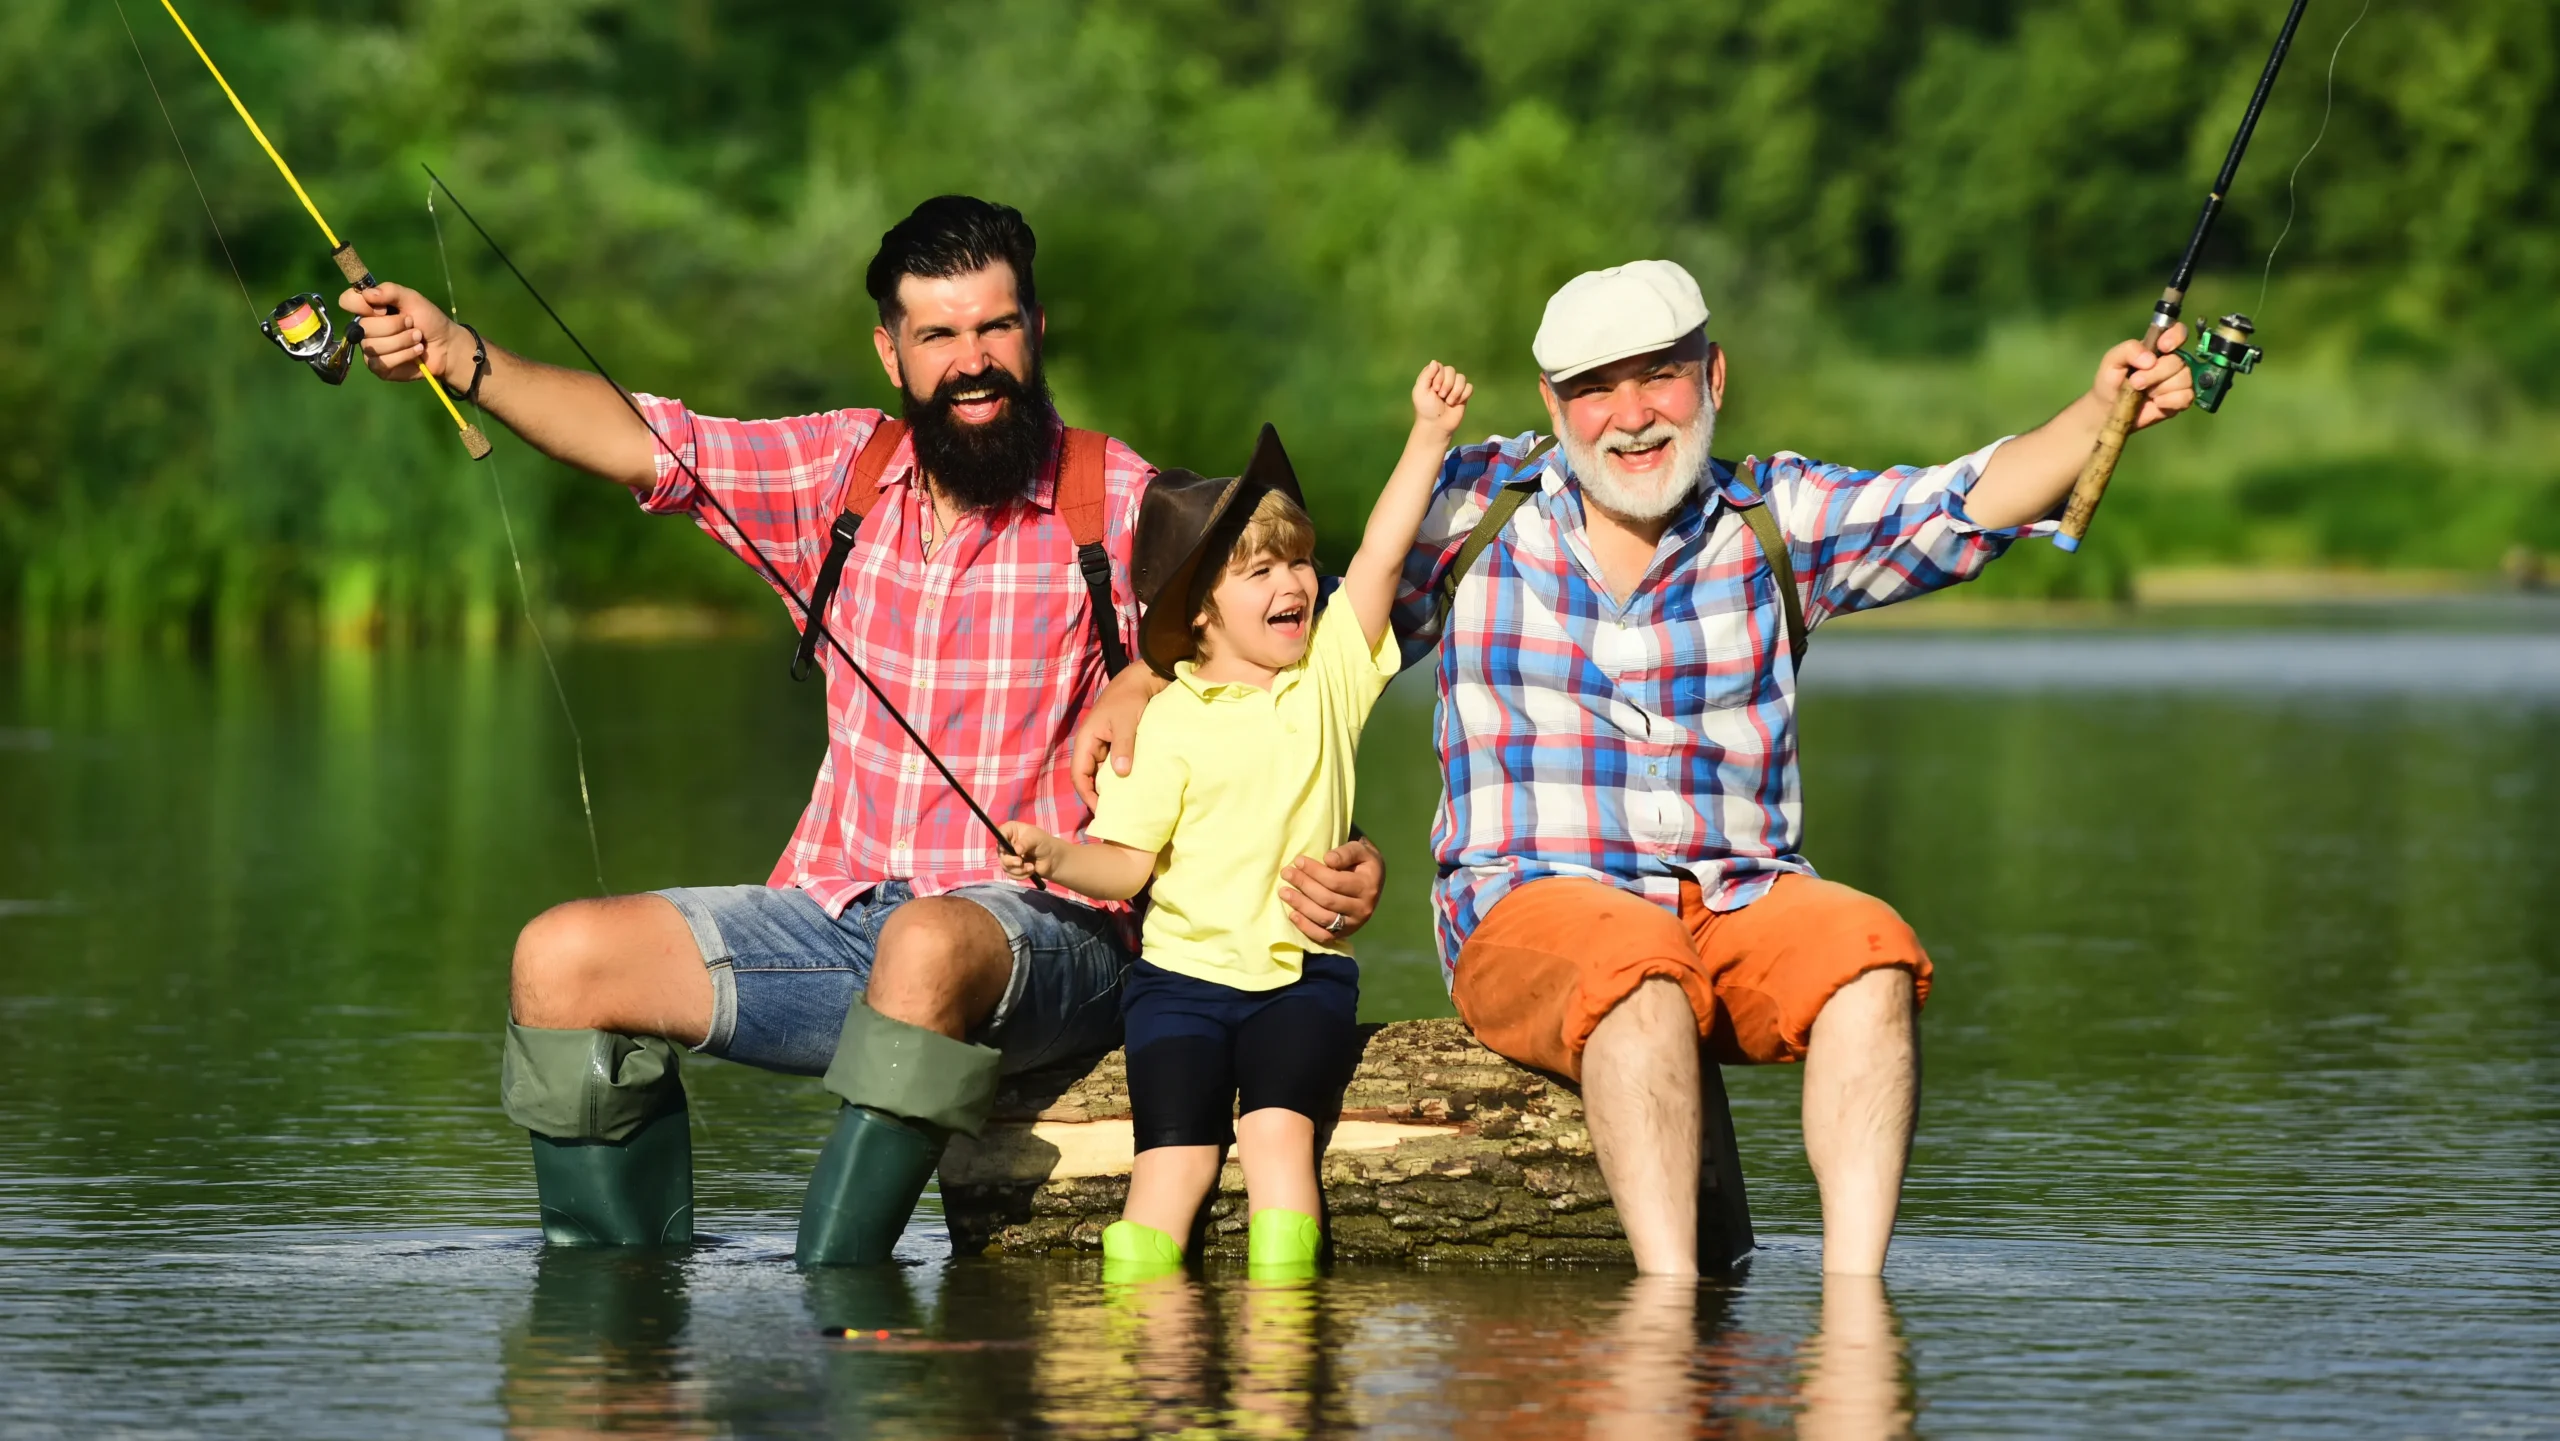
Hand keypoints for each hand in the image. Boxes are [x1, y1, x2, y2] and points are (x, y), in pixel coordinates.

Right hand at [338, 281, 464, 387]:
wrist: (446, 345)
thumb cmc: (428, 319)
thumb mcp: (412, 298)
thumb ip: (390, 291)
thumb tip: (367, 294)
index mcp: (369, 309)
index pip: (347, 301)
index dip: (362, 304)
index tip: (385, 308)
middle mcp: (365, 329)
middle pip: (364, 326)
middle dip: (394, 325)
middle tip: (412, 324)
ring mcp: (370, 349)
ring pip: (374, 345)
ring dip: (402, 341)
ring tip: (418, 338)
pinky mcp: (379, 367)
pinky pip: (382, 362)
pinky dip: (404, 355)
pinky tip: (416, 352)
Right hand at [997, 821, 1059, 879]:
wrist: (1052, 859)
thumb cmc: (1044, 843)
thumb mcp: (1036, 838)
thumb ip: (1026, 842)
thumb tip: (1016, 850)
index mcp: (1011, 830)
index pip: (1000, 834)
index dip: (1001, 843)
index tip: (1007, 850)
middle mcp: (1007, 843)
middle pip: (1000, 853)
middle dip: (1010, 861)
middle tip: (1020, 862)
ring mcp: (1009, 856)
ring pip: (1005, 866)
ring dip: (1018, 870)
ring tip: (1031, 867)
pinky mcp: (1012, 868)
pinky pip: (1010, 874)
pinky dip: (1020, 875)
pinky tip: (1030, 872)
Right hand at [1071, 664, 1163, 808]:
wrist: (1143, 680)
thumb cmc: (1130, 698)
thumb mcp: (1127, 723)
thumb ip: (1123, 747)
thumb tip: (1121, 774)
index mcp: (1086, 741)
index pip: (1079, 776)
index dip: (1087, 795)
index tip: (1102, 811)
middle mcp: (1092, 746)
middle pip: (1090, 778)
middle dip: (1099, 796)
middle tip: (1115, 814)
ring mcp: (1104, 746)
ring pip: (1103, 774)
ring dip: (1111, 788)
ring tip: (1125, 805)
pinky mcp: (1117, 745)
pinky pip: (1115, 766)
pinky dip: (1121, 777)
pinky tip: (1133, 788)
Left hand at [1281, 836, 1384, 944]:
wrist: (1372, 881)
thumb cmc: (1361, 862)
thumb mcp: (1360, 850)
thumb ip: (1346, 853)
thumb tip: (1328, 859)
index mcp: (1367, 887)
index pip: (1336, 882)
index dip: (1315, 872)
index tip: (1298, 860)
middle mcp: (1363, 909)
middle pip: (1327, 900)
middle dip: (1304, 885)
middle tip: (1286, 873)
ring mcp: (1353, 924)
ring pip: (1324, 918)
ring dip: (1301, 905)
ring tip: (1284, 892)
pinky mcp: (1343, 934)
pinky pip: (1324, 936)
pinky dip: (1306, 927)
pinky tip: (1292, 915)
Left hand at [1411, 360, 1471, 434]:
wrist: (1436, 425)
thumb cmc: (1425, 409)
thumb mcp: (1420, 391)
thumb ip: (1426, 375)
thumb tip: (1435, 361)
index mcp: (1431, 377)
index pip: (1439, 366)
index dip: (1438, 376)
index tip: (1434, 389)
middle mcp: (1443, 379)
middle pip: (1451, 370)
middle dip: (1447, 384)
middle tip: (1440, 396)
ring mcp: (1454, 387)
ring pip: (1461, 378)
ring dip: (1455, 391)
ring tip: (1448, 402)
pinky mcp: (1463, 395)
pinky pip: (1469, 387)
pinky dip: (1463, 395)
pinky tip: (1456, 403)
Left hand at [2093, 322, 2195, 431]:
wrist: (2109, 409)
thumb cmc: (2112, 381)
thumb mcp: (2112, 360)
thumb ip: (2129, 350)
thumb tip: (2150, 359)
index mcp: (2157, 348)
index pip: (2178, 332)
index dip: (2175, 336)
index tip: (2163, 347)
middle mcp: (2171, 361)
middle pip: (2178, 360)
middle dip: (2156, 373)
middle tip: (2136, 382)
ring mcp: (2178, 381)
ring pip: (2183, 378)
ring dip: (2160, 388)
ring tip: (2145, 393)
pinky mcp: (2180, 400)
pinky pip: (2186, 397)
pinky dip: (2169, 401)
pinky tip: (2156, 403)